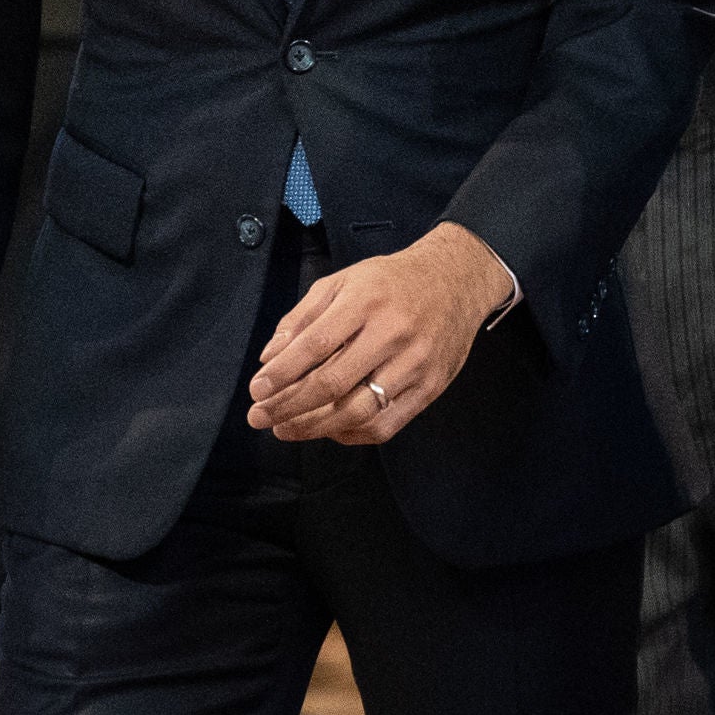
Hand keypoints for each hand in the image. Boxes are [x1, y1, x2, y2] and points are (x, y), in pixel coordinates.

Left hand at [245, 222, 513, 443]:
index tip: (256, 390)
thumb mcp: (343, 281)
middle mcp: (394, 332)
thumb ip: (303, 317)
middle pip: (333, 383)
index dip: (281, 373)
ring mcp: (416, 363)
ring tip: (286, 428)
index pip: (316, 344)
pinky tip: (330, 429)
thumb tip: (269, 359)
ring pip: (358, 411)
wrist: (458, 280)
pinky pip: (386, 424)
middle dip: (288, 406)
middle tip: (259, 417)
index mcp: (367, 300)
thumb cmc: (393, 281)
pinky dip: (352, 434)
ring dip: (314, 427)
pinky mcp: (431, 386)